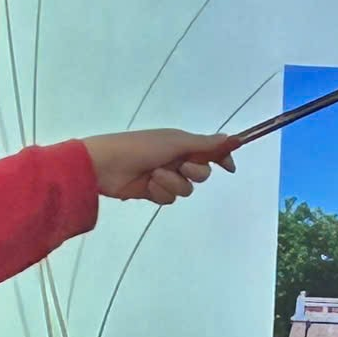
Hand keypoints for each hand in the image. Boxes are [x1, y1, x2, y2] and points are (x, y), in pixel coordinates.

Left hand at [83, 129, 237, 204]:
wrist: (106, 164)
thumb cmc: (141, 147)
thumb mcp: (175, 142)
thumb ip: (204, 144)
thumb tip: (231, 138)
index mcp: (182, 143)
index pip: (209, 151)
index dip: (221, 158)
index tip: (228, 168)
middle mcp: (176, 159)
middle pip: (202, 174)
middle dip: (193, 172)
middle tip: (180, 166)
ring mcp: (165, 177)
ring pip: (186, 189)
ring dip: (172, 183)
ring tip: (154, 176)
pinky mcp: (154, 192)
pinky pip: (169, 198)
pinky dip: (160, 192)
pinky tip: (147, 186)